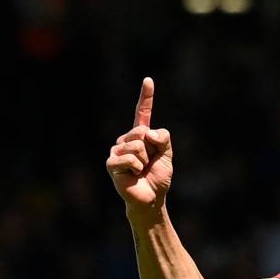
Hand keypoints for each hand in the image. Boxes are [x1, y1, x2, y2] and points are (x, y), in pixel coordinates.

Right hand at [106, 77, 173, 207]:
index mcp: (141, 136)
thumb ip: (163, 139)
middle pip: (142, 131)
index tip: (148, 80)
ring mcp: (117, 151)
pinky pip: (130, 158)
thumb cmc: (158, 177)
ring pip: (137, 145)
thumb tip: (149, 133)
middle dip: (151, 148)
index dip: (146, 97)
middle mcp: (126, 140)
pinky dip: (136, 167)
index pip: (142, 113)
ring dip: (144, 160)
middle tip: (148, 163)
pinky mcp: (112, 163)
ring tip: (141, 170)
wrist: (151, 198)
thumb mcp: (167, 155)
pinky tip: (134, 174)